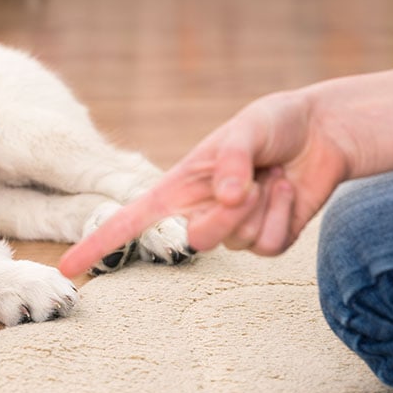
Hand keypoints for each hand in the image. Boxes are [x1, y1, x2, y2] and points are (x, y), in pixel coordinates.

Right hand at [59, 89, 352, 277]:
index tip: (69, 268)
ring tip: (272, 177)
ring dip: (261, 207)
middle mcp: (200, 212)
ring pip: (236, 243)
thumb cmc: (274, 124)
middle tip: (250, 183)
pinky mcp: (266, 240)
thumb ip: (231, 159)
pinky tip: (288, 191)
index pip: (129, 221)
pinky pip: (268, 247)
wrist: (323, 132)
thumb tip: (224, 197)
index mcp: (179, 187)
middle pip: (196, 241)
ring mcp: (233, 230)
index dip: (97, 243)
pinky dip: (284, 216)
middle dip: (226, 216)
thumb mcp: (248, 127)